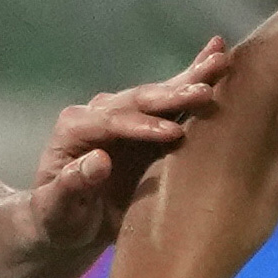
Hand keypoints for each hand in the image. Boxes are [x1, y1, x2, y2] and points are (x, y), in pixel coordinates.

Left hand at [14, 43, 226, 265]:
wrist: (68, 224)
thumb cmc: (58, 218)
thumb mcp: (57, 208)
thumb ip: (72, 185)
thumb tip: (99, 161)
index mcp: (75, 128)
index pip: (112, 121)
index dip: (143, 126)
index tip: (174, 133)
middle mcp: (99, 112)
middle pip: (139, 99)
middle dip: (173, 94)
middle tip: (205, 90)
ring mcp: (125, 116)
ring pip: (159, 94)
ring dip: (191, 78)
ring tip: (221, 61)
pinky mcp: (146, 125)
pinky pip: (171, 101)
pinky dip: (192, 78)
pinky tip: (214, 54)